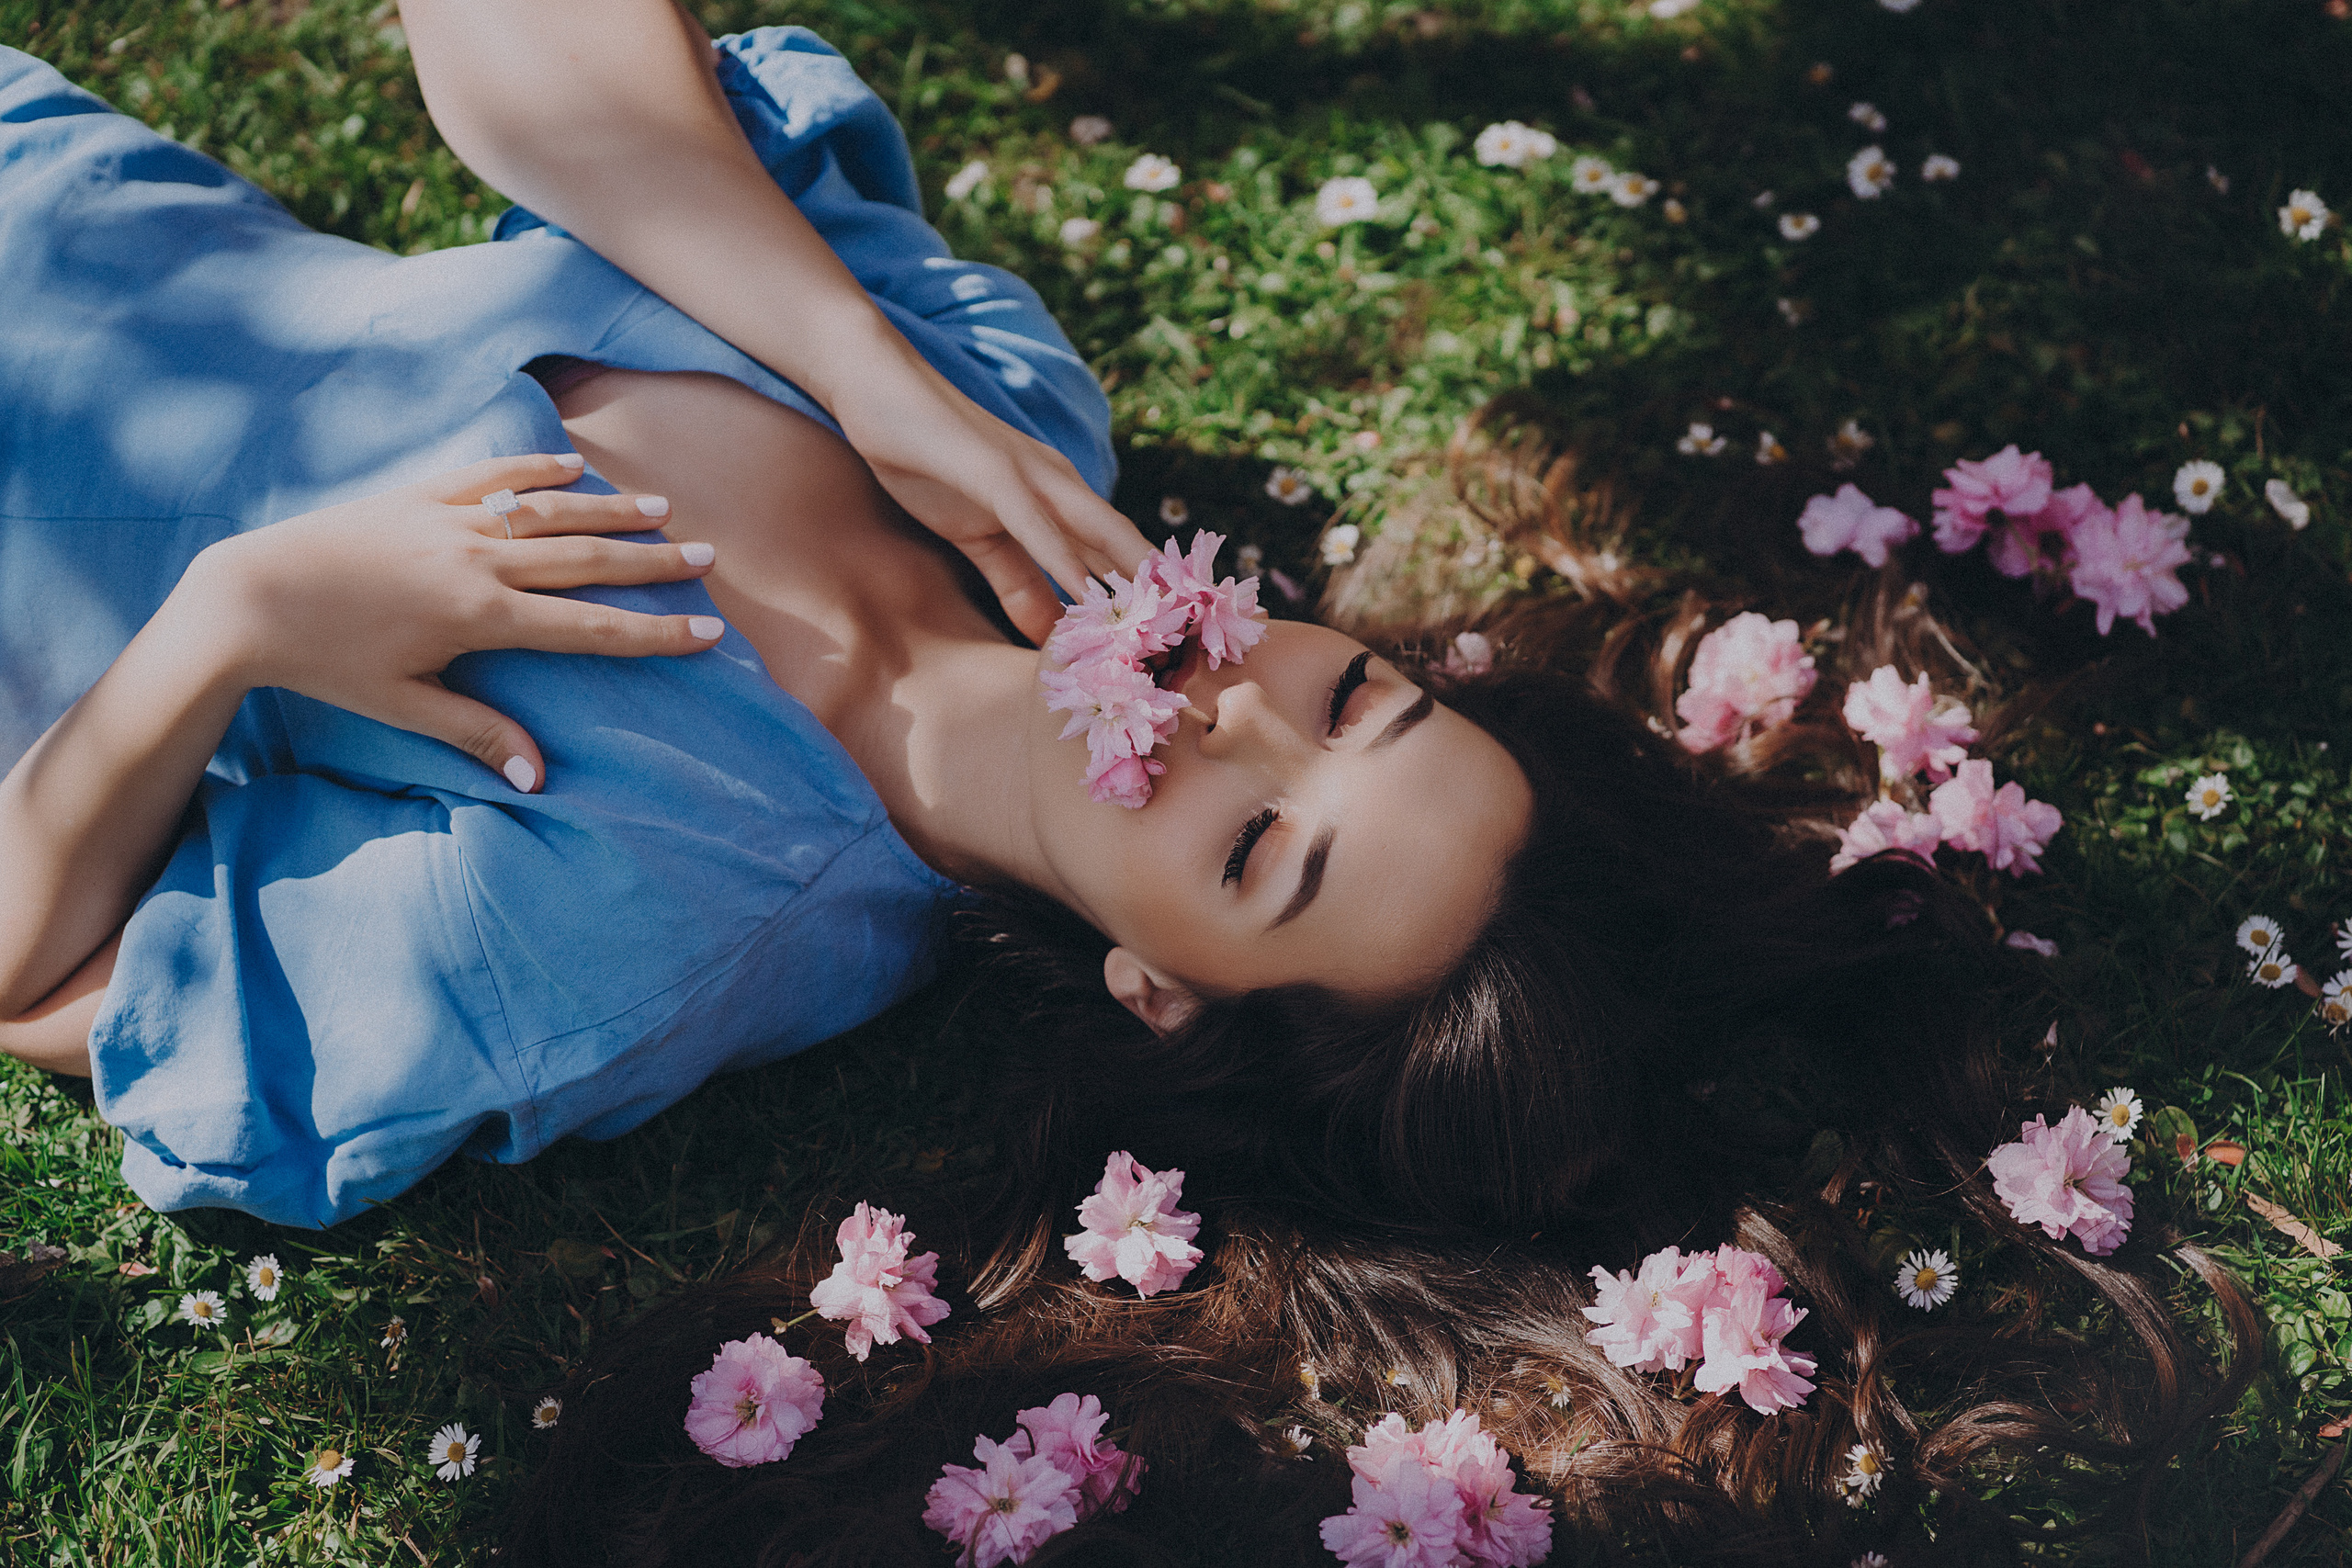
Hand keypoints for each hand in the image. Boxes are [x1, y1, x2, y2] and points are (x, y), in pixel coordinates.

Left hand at [201, 454, 720, 790]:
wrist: (248, 598)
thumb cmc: (326, 663)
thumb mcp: (404, 705)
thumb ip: (477, 732)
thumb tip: (538, 776)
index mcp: (479, 617)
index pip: (588, 627)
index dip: (653, 633)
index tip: (706, 632)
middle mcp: (475, 560)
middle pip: (586, 559)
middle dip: (652, 562)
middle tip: (707, 558)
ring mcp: (448, 521)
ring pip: (548, 510)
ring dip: (609, 509)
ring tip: (662, 510)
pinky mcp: (416, 496)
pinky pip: (489, 476)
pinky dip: (533, 469)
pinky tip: (571, 467)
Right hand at [827, 343, 1152, 646]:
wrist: (876, 386)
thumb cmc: (928, 458)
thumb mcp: (976, 536)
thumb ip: (1016, 582)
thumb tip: (1047, 634)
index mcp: (1058, 500)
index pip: (1117, 555)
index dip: (1152, 598)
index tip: (1181, 646)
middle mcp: (1059, 484)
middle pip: (1127, 544)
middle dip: (1163, 594)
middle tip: (1194, 647)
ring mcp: (1029, 475)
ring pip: (1096, 531)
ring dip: (1130, 580)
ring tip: (1163, 630)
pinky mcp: (992, 472)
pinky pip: (1034, 522)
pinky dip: (1062, 557)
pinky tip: (1083, 591)